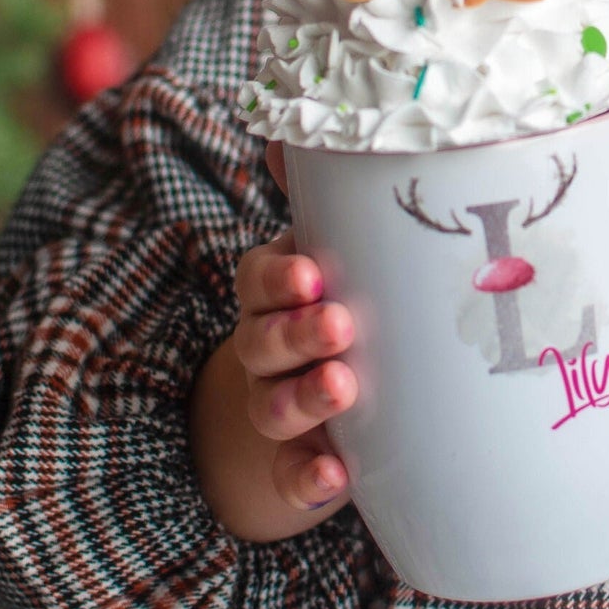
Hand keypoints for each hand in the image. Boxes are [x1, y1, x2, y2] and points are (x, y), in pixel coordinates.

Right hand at [228, 142, 357, 514]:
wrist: (326, 407)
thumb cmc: (348, 302)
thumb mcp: (342, 249)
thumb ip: (329, 195)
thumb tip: (292, 130)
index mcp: (277, 292)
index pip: (260, 278)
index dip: (280, 277)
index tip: (313, 273)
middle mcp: (268, 349)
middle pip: (262, 339)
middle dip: (297, 332)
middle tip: (340, 324)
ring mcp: (280, 407)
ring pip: (272, 404)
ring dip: (303, 397)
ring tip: (343, 388)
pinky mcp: (298, 463)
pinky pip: (292, 475)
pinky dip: (307, 478)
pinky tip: (334, 477)